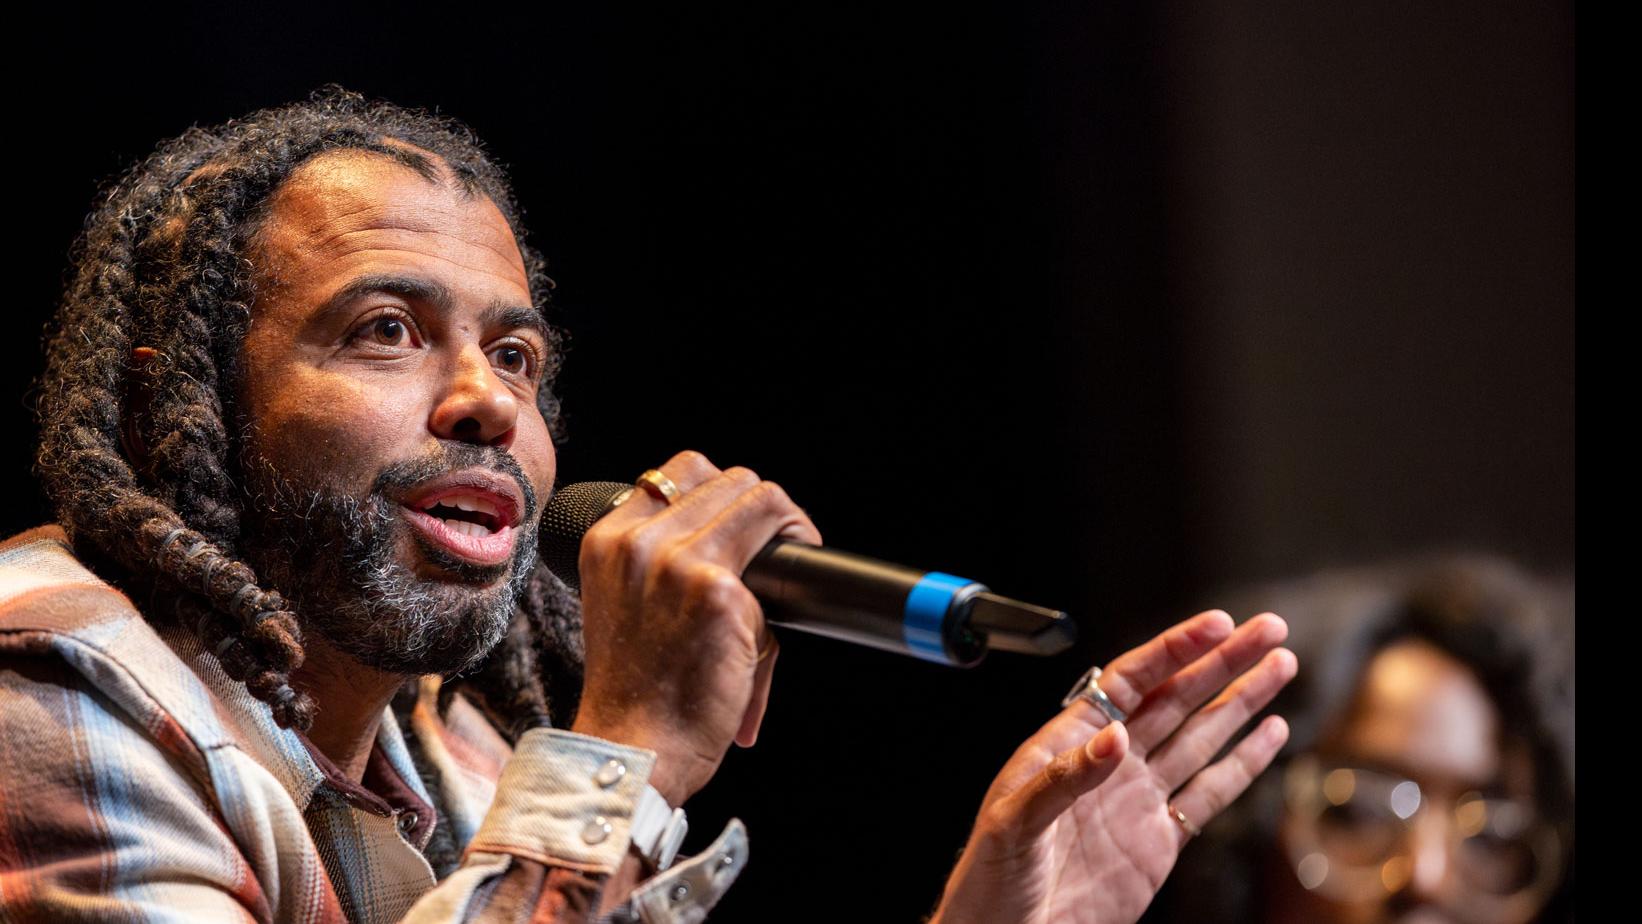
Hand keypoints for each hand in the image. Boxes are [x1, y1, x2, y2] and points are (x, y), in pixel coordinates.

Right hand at [568, 451, 820, 804]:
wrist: (634, 748)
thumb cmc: (639, 691)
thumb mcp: (629, 603)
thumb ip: (667, 560)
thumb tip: (741, 535)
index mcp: (608, 539)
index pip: (676, 471)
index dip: (721, 492)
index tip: (744, 526)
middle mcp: (638, 541)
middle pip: (726, 477)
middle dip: (763, 507)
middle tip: (781, 545)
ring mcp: (678, 562)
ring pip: (760, 498)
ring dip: (786, 527)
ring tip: (790, 567)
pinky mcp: (719, 593)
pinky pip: (778, 561)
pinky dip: (790, 588)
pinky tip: (778, 622)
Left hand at [931, 610, 1296, 923]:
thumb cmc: (991, 877)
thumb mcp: (1014, 821)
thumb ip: (1064, 778)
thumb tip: (1115, 737)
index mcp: (1068, 743)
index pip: (1129, 682)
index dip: (1174, 650)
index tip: (1217, 625)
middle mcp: (1108, 763)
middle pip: (1176, 699)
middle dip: (1223, 662)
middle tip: (1268, 629)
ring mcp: (1136, 800)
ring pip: (1201, 738)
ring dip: (1242, 701)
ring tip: (1281, 665)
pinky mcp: (1158, 843)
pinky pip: (1208, 793)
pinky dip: (1244, 763)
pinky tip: (1272, 734)